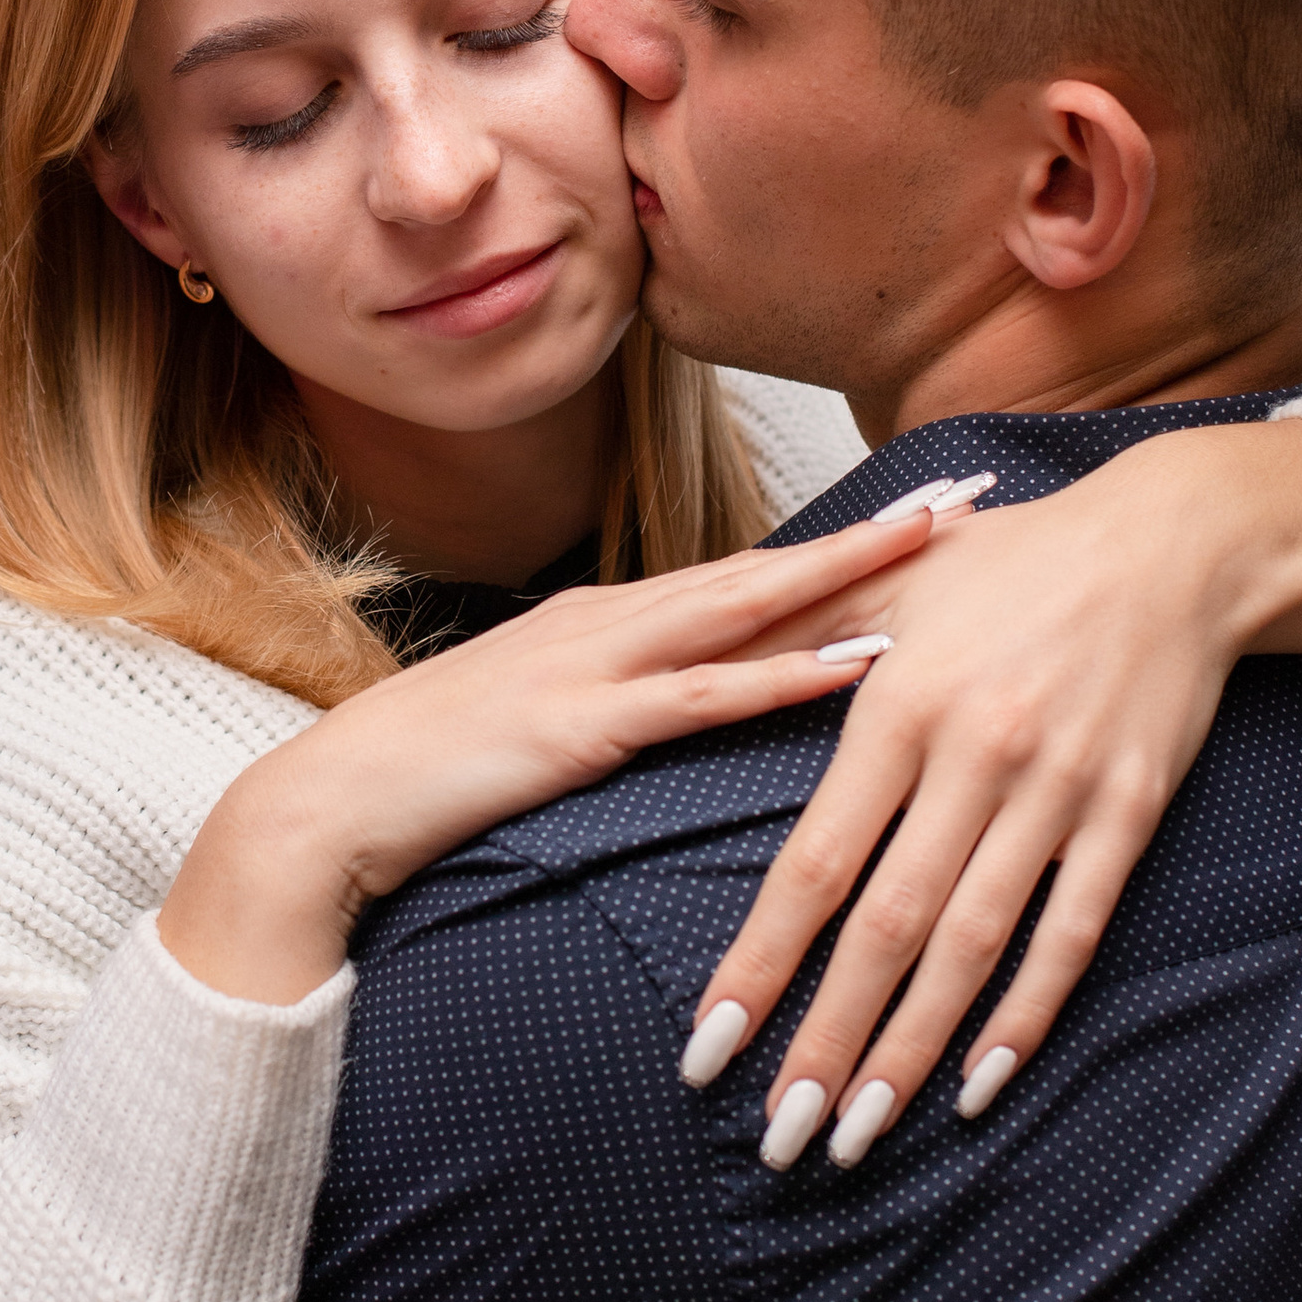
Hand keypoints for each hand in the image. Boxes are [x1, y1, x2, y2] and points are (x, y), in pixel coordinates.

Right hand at [158, 502, 942, 1003]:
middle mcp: (612, 622)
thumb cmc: (433, 775)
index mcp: (608, 623)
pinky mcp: (582, 725)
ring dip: (851, 575)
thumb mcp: (542, 726)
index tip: (925, 519)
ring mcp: (596, 665)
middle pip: (768, 567)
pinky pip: (705, 694)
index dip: (841, 546)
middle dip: (872, 534)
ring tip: (939, 547)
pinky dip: (788, 673)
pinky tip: (859, 664)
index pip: (747, 574)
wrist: (332, 802)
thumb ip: (618, 708)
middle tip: (969, 498)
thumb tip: (688, 713)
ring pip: (751, 607)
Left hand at [680, 418, 1301, 1162]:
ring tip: (861, 1132)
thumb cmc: (1012, 559)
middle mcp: (976, 757)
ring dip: (914, 1050)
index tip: (711, 1046)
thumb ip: (798, 633)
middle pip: (888, 929)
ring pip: (975, 947)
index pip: (814, 865)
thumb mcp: (893, 579)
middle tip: (781, 1136)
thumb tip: (698, 666)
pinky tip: (982, 1082)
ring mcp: (1058, 794)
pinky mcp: (1128, 814)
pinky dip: (1029, 1013)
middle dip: (828, 1040)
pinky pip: (1073, 932)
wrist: (1172, 544)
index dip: (760, 964)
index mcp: (899, 705)